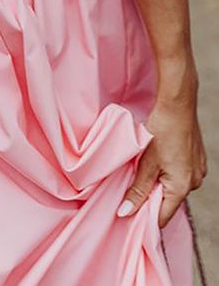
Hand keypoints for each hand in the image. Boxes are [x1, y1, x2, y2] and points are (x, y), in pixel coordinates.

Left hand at [117, 98, 206, 227]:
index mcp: (182, 188)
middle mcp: (194, 183)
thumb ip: (137, 190)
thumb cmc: (162, 132)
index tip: (128, 213)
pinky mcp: (196, 160)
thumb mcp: (146, 163)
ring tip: (143, 170)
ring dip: (159, 183)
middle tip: (131, 188)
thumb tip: (125, 212)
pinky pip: (180, 174)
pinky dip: (167, 172)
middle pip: (168, 201)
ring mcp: (198, 172)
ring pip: (174, 187)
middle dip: (150, 197)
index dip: (145, 217)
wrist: (177, 106)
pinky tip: (157, 160)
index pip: (163, 216)